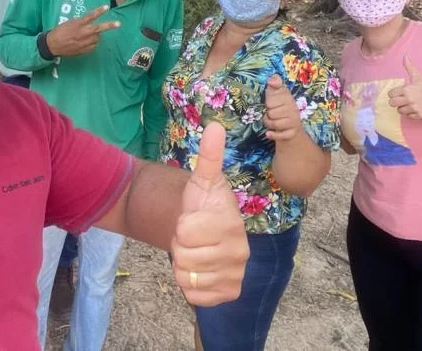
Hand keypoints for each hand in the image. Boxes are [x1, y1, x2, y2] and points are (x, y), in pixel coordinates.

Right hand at [45, 5, 118, 56]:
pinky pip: (93, 46)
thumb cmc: (60, 31)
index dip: (99, 11)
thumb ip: (81, 22)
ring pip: (97, 38)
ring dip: (96, 35)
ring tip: (89, 34)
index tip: (107, 7)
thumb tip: (90, 22)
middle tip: (118, 23)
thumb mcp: (69, 23)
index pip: (90, 16)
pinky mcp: (84, 50)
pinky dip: (92, 43)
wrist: (52, 45)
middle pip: (98, 28)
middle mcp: (82, 33)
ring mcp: (84, 42)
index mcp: (77, 24)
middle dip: (109, 26)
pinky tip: (86, 41)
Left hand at [172, 122, 248, 306]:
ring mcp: (235, 275)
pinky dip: (189, 285)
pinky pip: (193, 296)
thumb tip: (214, 125)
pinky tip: (200, 270)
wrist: (211, 231)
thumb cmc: (205, 204)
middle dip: (181, 245)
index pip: (184, 231)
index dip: (181, 224)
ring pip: (186, 276)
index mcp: (231, 225)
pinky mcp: (228, 294)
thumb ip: (209, 156)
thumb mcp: (203, 180)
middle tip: (194, 236)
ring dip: (183, 265)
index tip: (194, 219)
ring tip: (196, 250)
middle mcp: (240, 253)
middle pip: (183, 256)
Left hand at [263, 75, 302, 140]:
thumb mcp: (276, 92)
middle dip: (268, 114)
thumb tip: (271, 80)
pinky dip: (273, 135)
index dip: (268, 103)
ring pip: (275, 124)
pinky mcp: (292, 133)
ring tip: (271, 120)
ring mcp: (294, 122)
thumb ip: (274, 83)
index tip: (270, 103)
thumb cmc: (279, 105)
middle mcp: (293, 110)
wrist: (290, 124)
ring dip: (269, 123)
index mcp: (288, 98)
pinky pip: (281, 135)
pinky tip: (268, 133)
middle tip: (271, 113)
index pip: (271, 101)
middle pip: (272, 114)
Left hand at [388, 55, 421, 119]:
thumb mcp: (419, 77)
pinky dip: (411, 114)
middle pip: (392, 103)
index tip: (399, 93)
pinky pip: (408, 116)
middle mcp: (410, 99)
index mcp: (408, 89)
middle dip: (396, 102)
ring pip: (399, 111)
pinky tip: (416, 109)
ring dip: (403, 108)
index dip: (394, 93)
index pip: (391, 93)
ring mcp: (414, 108)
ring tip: (410, 104)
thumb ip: (409, 67)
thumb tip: (405, 55)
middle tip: (402, 100)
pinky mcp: (419, 116)